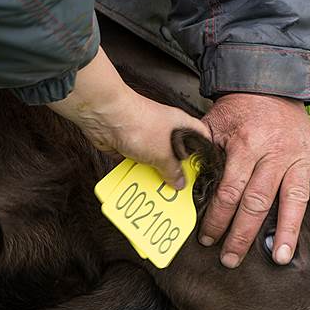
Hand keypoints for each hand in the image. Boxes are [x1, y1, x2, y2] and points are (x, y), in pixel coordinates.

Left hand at [48, 48, 208, 188]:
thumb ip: (173, 170)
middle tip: (180, 188)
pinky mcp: (127, 145)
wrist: (105, 117)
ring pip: (154, 160)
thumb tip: (179, 182)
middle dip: (176, 170)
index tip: (205, 171)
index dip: (205, 152)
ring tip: (160, 192)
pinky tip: (139, 186)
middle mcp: (164, 130)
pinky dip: (136, 174)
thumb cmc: (138, 123)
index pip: (200, 136)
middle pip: (176, 153)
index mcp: (180, 124)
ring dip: (154, 174)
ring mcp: (145, 137)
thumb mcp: (163, 154)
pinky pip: (135, 164)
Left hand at [198, 93, 309, 267]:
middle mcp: (276, 153)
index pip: (230, 191)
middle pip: (258, 201)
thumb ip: (198, 152)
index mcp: (247, 146)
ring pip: (294, 199)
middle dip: (243, 234)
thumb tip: (179, 178)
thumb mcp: (212, 124)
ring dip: (288, 230)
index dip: (218, 218)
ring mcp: (300, 156)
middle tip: (232, 259)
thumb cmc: (237, 112)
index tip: (207, 239)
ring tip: (280, 258)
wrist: (270, 84)